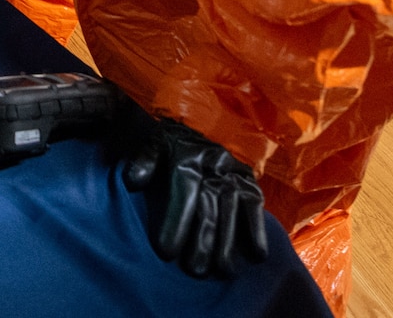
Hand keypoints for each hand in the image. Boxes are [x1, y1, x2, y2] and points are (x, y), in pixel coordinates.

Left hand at [123, 118, 269, 277]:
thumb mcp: (152, 143)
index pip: (184, 191)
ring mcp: (234, 172)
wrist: (195, 121)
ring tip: (224, 270)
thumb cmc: (168, 143)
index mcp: (187, 155)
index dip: (176, 222)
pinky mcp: (250, 181)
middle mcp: (214, 163)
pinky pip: (256, 206)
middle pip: (210, 206)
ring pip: (233, 210)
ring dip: (230, 242)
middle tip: (196, 271)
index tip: (167, 251)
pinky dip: (258, 230)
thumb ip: (143, 161)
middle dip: (203, 241)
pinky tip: (257, 255)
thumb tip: (133, 181)